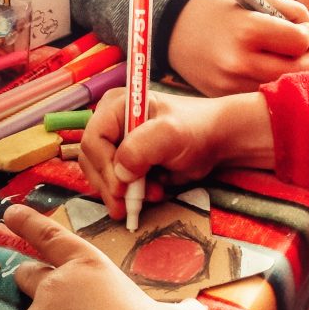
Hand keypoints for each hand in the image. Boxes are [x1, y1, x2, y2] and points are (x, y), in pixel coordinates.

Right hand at [79, 88, 273, 220]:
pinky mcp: (125, 163)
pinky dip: (130, 195)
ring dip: (123, 193)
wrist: (216, 141)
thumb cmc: (196, 129)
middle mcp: (110, 124)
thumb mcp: (170, 134)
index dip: (104, 167)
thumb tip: (119, 173)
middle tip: (132, 203)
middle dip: (112, 185)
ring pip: (101, 177)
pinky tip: (152, 193)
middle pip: (92, 162)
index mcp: (115, 106)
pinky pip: (114, 185)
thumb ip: (141, 149)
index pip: (93, 140)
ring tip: (151, 194)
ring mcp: (116, 144)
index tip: (123, 188)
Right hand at [168, 0, 308, 95]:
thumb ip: (291, 11)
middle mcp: (238, 61)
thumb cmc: (218, 9)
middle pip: (294, 70)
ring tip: (298, 61)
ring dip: (295, 74)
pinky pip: (260, 94)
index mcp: (247, 30)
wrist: (174, 29)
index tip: (306, 32)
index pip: (298, 42)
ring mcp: (229, 83)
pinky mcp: (224, 96)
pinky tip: (274, 70)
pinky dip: (272, 84)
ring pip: (279, 86)